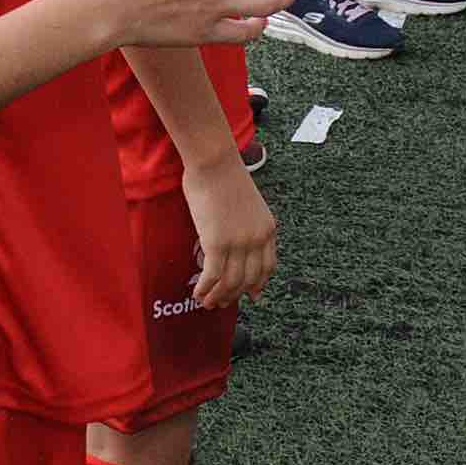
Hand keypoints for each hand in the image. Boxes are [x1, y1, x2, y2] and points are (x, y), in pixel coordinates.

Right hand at [179, 153, 277, 306]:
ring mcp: (238, 243)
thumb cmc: (224, 176)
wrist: (214, 162)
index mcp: (267, 229)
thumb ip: (249, 225)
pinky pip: (213, 276)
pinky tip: (197, 293)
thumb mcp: (250, 205)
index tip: (250, 294)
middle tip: (222, 302)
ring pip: (231, 282)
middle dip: (235, 295)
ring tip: (207, 302)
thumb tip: (239, 244)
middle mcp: (256, 239)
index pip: (268, 266)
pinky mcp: (217, 242)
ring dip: (218, 296)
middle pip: (249, 279)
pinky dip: (205, 289)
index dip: (258, 284)